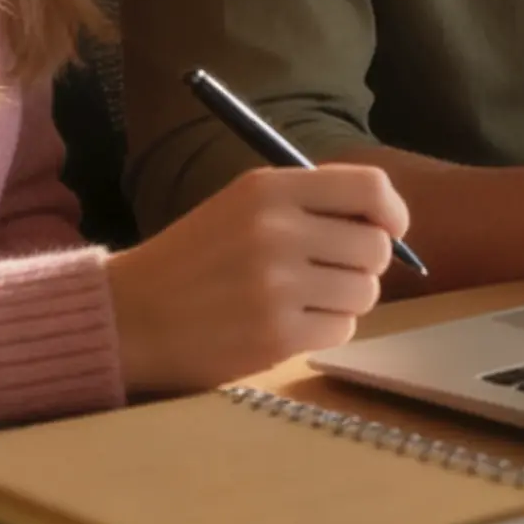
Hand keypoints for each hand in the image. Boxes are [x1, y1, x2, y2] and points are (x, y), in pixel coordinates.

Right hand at [104, 163, 410, 393]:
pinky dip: (326, 328)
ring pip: (365, 292)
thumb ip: (310, 203)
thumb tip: (387, 223)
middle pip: (375, 247)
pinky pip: (342, 329)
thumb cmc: (195, 257)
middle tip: (334, 272)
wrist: (131, 315)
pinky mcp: (276, 335)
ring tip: (306, 298)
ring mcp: (277, 285)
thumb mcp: (243, 205)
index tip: (391, 229)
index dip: (392, 211)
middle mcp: (278, 231)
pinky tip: (291, 323)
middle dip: (365, 263)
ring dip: (346, 299)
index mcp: (270, 189)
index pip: (369, 188)